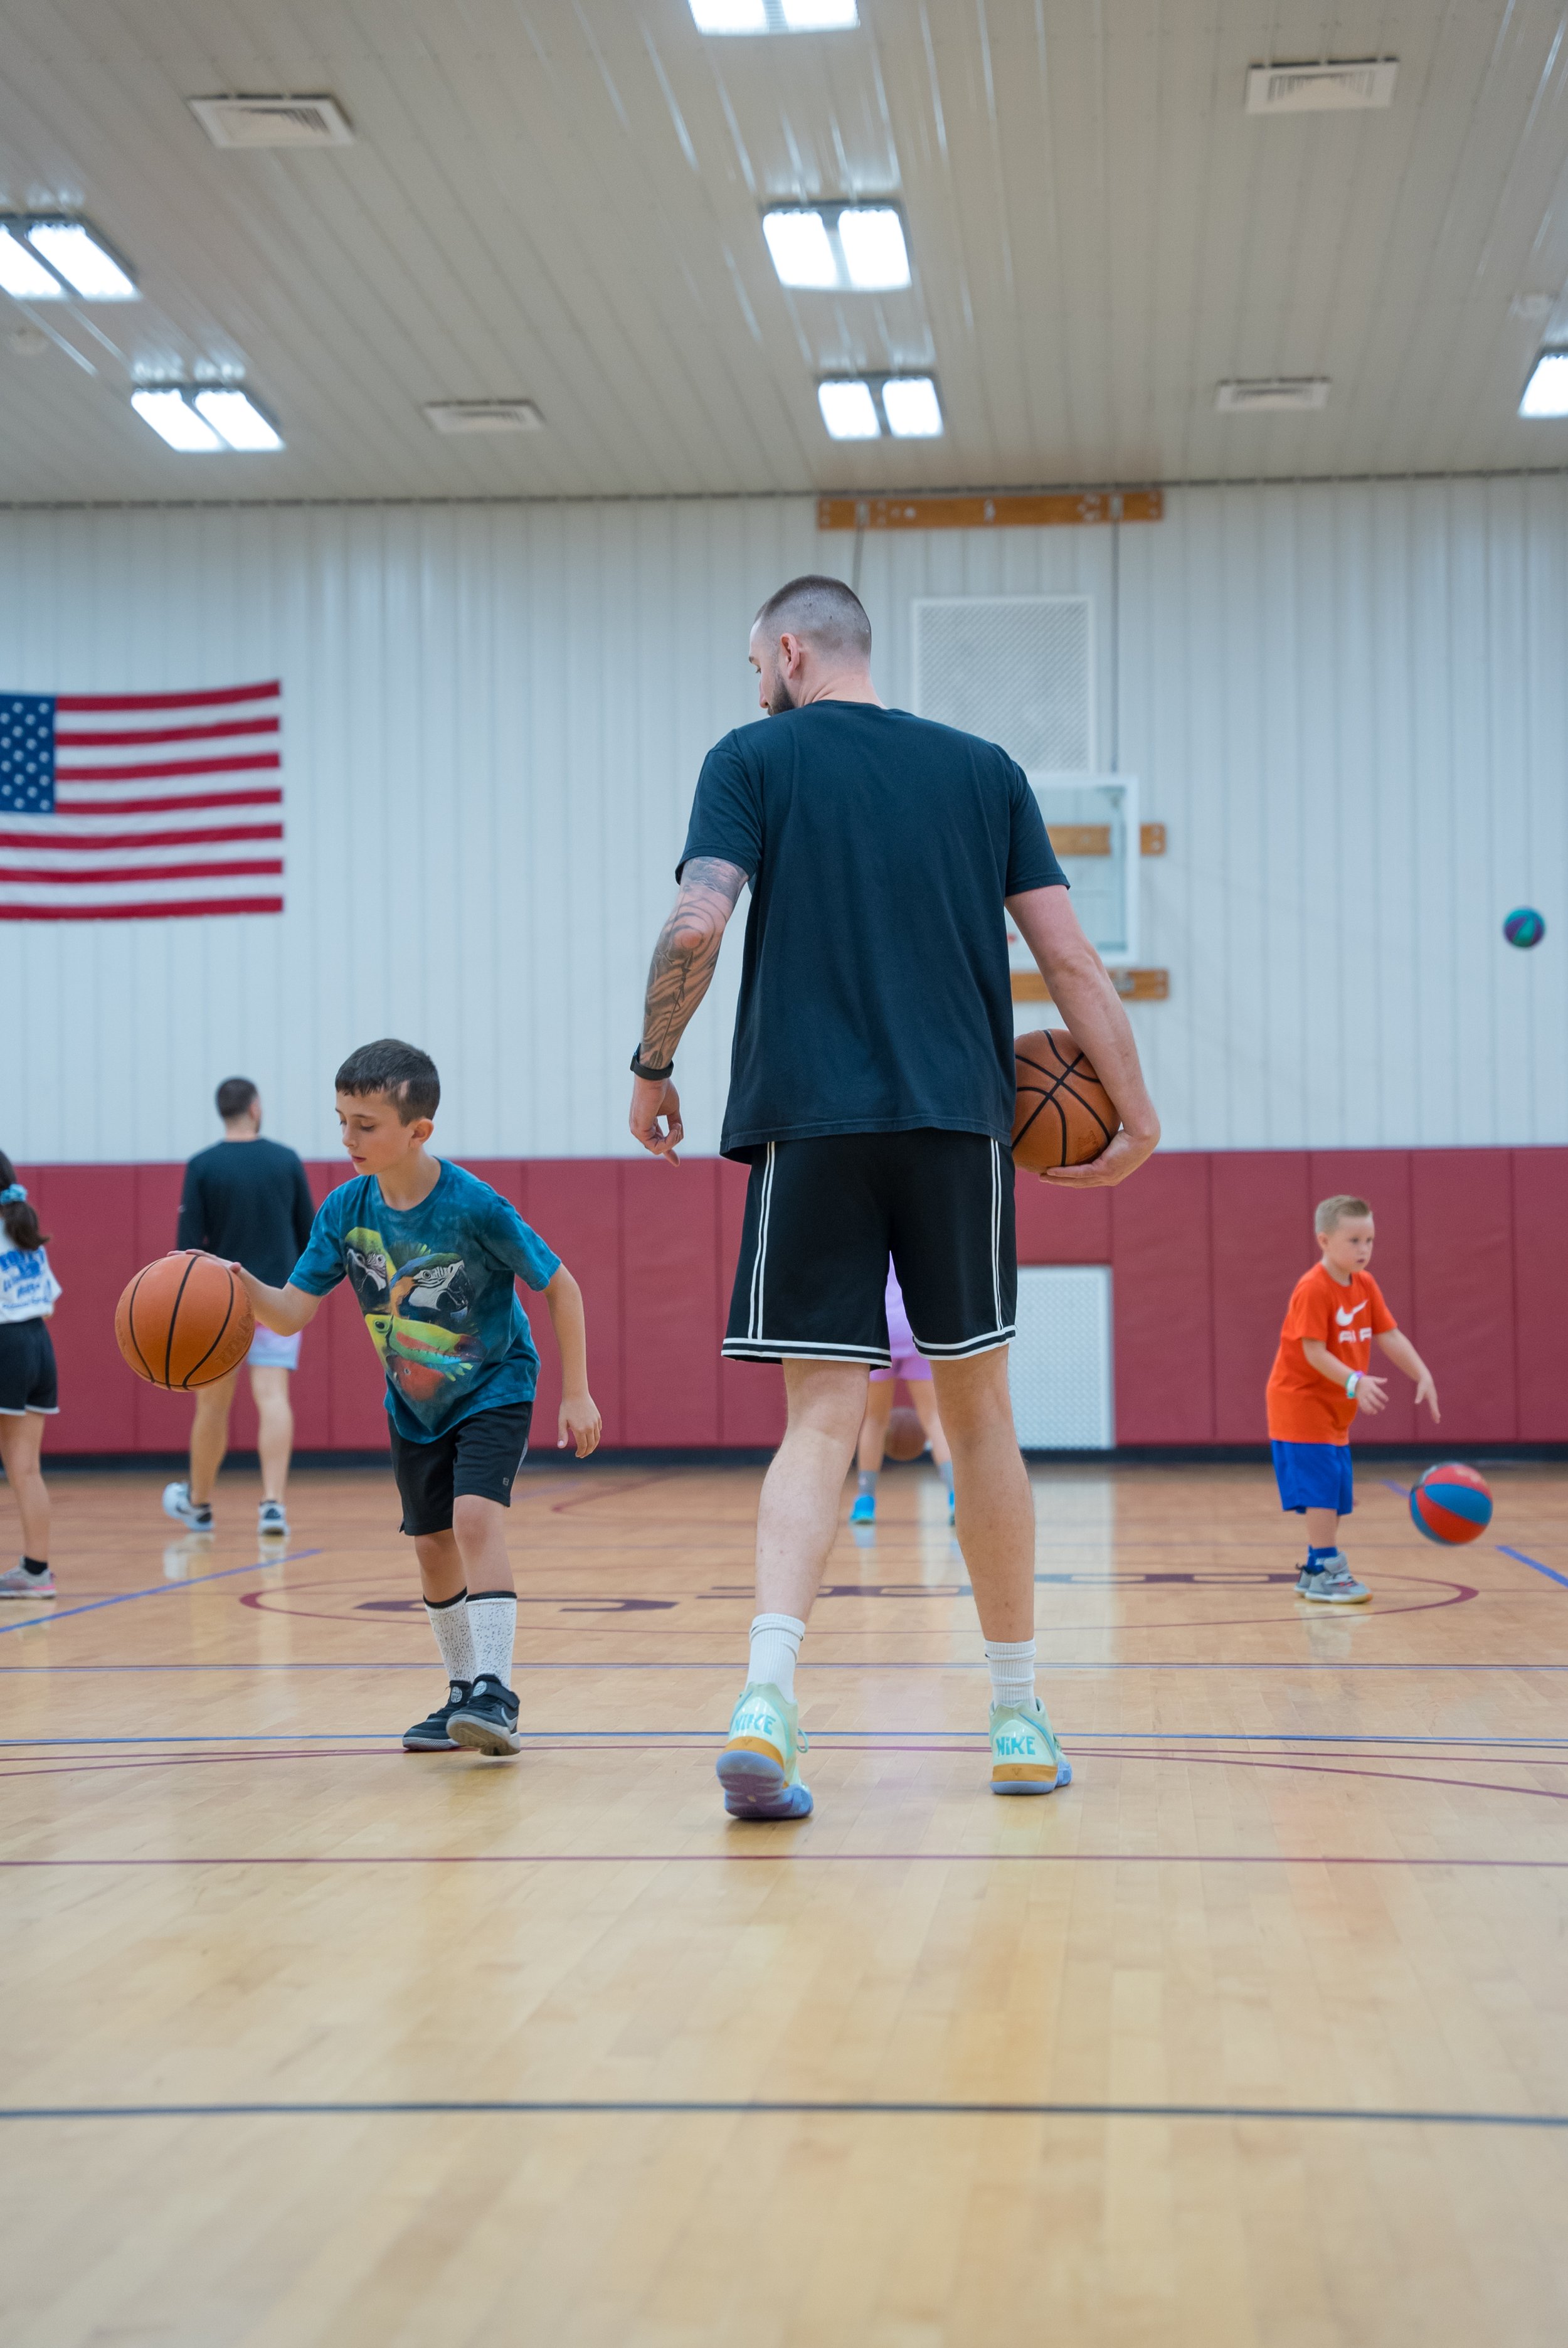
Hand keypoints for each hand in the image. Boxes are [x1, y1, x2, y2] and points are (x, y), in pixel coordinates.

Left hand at [558, 1390, 601, 1457]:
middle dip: (587, 1452)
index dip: (581, 1452)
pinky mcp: (598, 1418)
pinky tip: (592, 1437)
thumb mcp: (562, 1421)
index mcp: (580, 1430)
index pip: (583, 1446)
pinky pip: (599, 1430)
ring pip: (597, 1438)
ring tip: (588, 1449)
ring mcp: (595, 1422)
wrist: (576, 1393)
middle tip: (583, 1455)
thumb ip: (562, 1435)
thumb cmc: (567, 1407)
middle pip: (591, 1445)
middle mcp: (589, 1427)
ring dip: (593, 1445)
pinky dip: (596, 1436)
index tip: (577, 1455)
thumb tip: (560, 1447)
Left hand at [630, 1076, 683, 1162]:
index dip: (667, 1150)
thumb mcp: (672, 1110)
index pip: (656, 1141)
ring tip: (677, 1125)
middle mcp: (639, 1127)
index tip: (676, 1162)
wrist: (655, 1078)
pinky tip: (675, 1127)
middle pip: (656, 1147)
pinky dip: (669, 1140)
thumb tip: (680, 1135)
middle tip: (678, 1130)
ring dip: (672, 1140)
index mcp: (646, 1122)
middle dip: (671, 1146)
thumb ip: (674, 1124)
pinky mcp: (639, 1130)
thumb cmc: (663, 1089)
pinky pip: (656, 1146)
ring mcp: (637, 1130)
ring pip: (657, 1148)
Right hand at [1044, 1126, 1158, 1188]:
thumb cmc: (1134, 1126)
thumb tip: (1089, 1116)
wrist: (1144, 1130)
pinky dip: (1063, 1173)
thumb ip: (1102, 1131)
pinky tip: (1050, 1171)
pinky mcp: (1103, 1171)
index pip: (1091, 1178)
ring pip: (1077, 1182)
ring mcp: (1107, 1177)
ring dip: (1058, 1181)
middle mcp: (1110, 1178)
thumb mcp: (1115, 1132)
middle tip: (1046, 1179)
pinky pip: (1079, 1174)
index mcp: (1114, 1172)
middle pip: (1081, 1184)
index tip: (1061, 1174)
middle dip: (1062, 1183)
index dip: (1075, 1178)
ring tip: (1043, 1177)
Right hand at [1353, 1374, 1388, 1415]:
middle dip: (1378, 1404)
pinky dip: (1365, 1410)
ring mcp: (1362, 1396)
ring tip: (1375, 1412)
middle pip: (1373, 1399)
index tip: (1387, 1400)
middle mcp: (1366, 1392)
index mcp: (1371, 1387)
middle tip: (1383, 1408)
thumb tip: (1386, 1380)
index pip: (1378, 1392)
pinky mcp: (1358, 1399)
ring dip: (1371, 1408)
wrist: (1353, 1381)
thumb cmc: (1364, 1380)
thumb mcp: (1372, 1379)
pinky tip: (1369, 1413)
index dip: (1383, 1396)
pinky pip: (1361, 1405)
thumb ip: (1379, 1380)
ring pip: (1366, 1403)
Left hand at [1414, 1369, 1439, 1421]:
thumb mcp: (1420, 1390)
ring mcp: (1433, 1399)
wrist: (1426, 1379)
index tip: (1437, 1417)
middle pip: (1435, 1409)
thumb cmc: (1423, 1384)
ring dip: (1435, 1414)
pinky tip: (1433, 1415)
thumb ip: (1418, 1397)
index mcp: (1432, 1398)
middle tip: (1437, 1422)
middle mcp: (1434, 1399)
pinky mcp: (1431, 1399)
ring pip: (1434, 1408)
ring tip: (1436, 1420)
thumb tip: (1416, 1403)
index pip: (1433, 1407)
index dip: (1435, 1412)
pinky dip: (1433, 1411)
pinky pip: (1433, 1407)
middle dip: (1436, 1415)